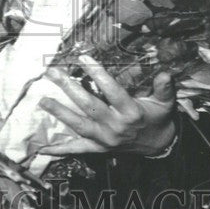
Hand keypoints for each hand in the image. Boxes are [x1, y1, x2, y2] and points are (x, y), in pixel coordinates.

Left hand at [38, 54, 176, 156]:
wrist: (159, 146)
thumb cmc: (159, 118)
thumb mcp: (166, 102)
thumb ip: (165, 88)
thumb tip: (166, 73)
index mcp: (131, 112)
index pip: (112, 91)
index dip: (98, 74)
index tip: (83, 58)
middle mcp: (116, 126)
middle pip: (89, 106)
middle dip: (69, 88)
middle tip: (53, 73)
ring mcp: (106, 139)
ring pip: (79, 125)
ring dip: (60, 113)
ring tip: (43, 101)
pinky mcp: (100, 149)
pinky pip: (78, 149)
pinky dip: (61, 149)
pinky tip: (44, 148)